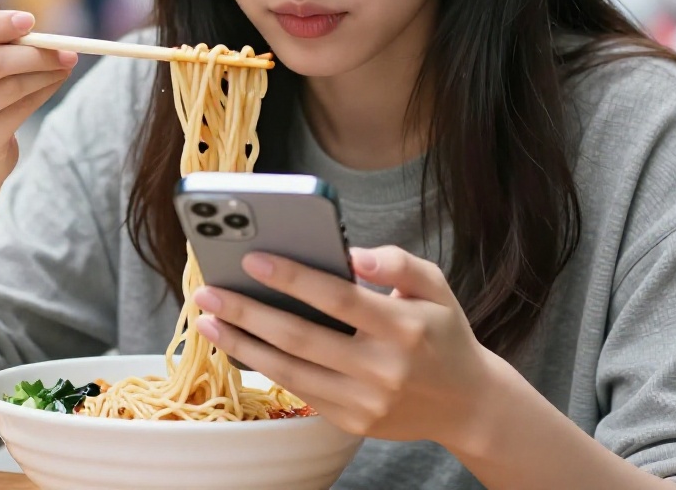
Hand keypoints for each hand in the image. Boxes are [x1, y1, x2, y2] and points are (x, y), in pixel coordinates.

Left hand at [192, 245, 502, 448]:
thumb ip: (397, 262)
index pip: (339, 299)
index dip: (293, 278)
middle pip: (302, 337)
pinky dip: (264, 368)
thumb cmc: (442, 333)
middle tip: (208, 291)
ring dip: (242, 344)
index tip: (252, 259)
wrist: (467, 404)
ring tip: (208, 321)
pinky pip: (299, 390)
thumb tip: (352, 254)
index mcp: (405, 328)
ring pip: (290, 370)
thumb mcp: (434, 287)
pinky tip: (239, 346)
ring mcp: (366, 401)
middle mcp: (383, 368)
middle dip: (248, 312)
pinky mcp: (352, 422)